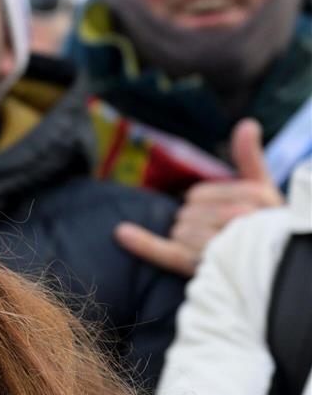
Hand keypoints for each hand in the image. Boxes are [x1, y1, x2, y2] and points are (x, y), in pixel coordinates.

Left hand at [116, 118, 283, 276]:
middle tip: (218, 238)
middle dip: (195, 223)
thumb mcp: (262, 191)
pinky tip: (122, 233)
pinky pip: (168, 253)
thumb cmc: (263, 228)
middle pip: (187, 214)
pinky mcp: (202, 268)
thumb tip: (246, 124)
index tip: (223, 218)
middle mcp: (240, 220)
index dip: (203, 205)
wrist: (273, 270)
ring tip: (213, 252)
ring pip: (179, 232)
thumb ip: (250, 158)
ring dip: (187, 241)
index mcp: (253, 197)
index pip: (197, 195)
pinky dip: (143, 244)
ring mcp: (223, 247)